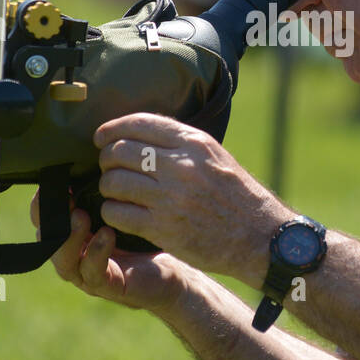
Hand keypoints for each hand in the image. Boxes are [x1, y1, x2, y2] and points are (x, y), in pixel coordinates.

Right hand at [31, 192, 183, 315]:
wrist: (177, 267)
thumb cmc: (147, 231)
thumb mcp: (124, 204)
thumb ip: (105, 186)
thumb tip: (97, 147)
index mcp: (73, 232)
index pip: (44, 217)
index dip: (43, 200)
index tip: (55, 180)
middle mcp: (75, 253)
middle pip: (45, 239)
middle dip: (49, 218)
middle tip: (65, 198)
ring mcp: (88, 273)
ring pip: (63, 261)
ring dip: (69, 237)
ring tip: (80, 216)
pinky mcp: (110, 286)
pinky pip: (93, 273)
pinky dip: (96, 253)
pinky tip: (107, 234)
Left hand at [93, 113, 291, 286]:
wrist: (258, 235)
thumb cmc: (235, 194)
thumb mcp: (214, 156)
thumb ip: (180, 142)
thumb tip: (138, 134)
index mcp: (194, 143)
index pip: (139, 124)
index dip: (112, 128)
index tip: (101, 137)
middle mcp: (181, 166)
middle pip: (120, 151)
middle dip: (106, 158)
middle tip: (108, 167)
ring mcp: (170, 198)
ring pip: (113, 182)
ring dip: (107, 186)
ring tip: (114, 191)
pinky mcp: (163, 228)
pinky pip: (118, 213)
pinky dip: (112, 211)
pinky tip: (120, 212)